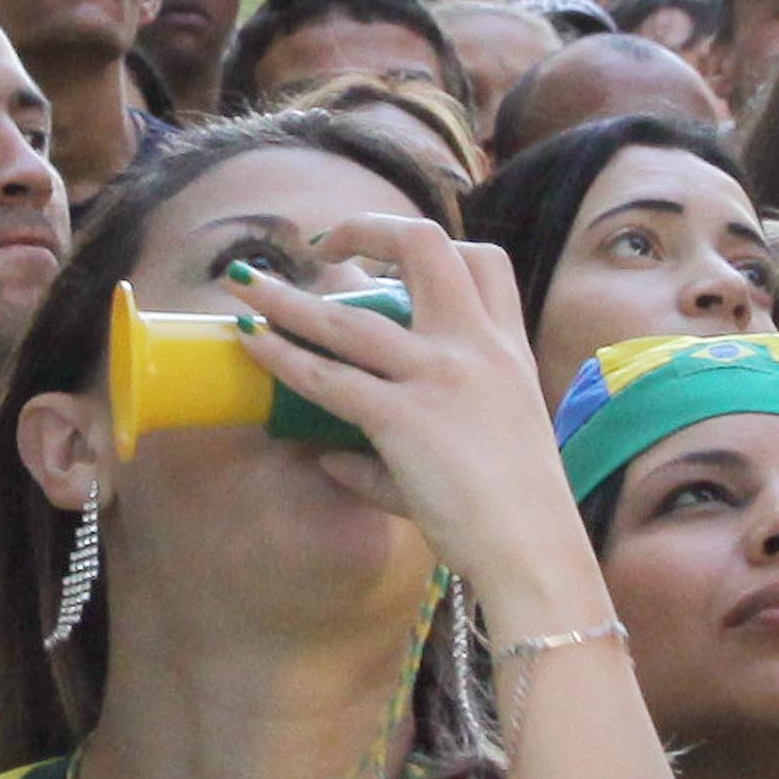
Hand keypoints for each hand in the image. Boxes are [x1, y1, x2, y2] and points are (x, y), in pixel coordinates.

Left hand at [228, 219, 591, 636]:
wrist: (534, 549)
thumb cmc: (514, 509)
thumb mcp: (487, 446)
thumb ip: (418, 434)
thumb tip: (334, 454)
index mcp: (507, 348)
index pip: (483, 262)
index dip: (435, 245)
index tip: (391, 257)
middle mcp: (475, 346)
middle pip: (424, 246)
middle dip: (367, 229)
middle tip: (324, 245)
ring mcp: (438, 376)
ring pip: (347, 317)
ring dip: (287, 298)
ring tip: (244, 284)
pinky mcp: (404, 418)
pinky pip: (327, 378)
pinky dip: (282, 356)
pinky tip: (252, 343)